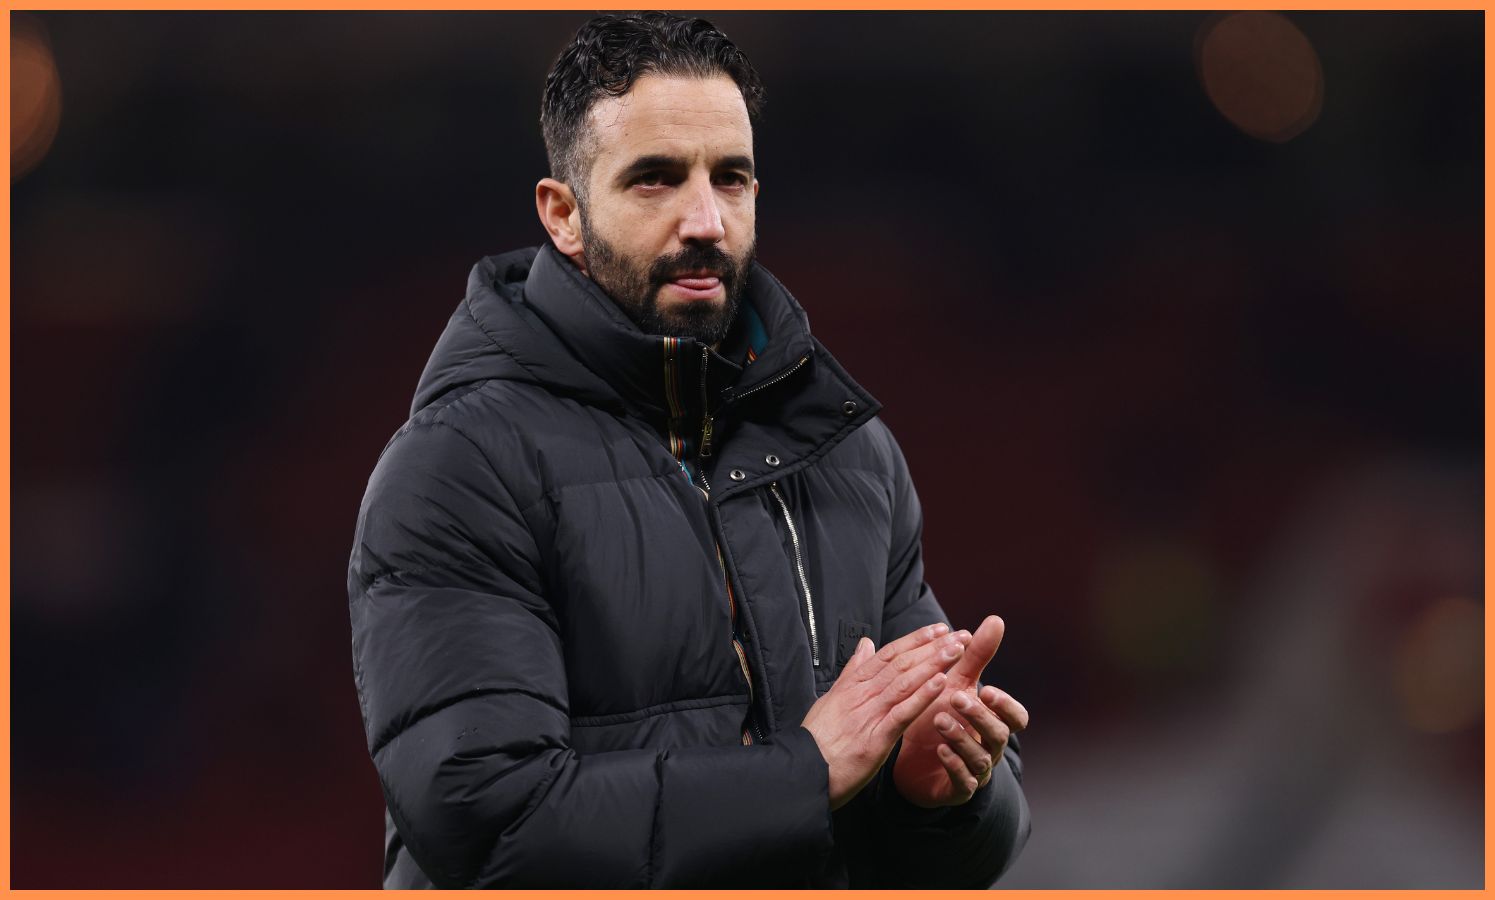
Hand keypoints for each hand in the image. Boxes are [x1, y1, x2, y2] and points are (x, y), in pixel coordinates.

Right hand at [802, 623, 970, 809]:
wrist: (802, 772)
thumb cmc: (816, 740)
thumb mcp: (831, 698)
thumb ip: (852, 671)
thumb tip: (865, 644)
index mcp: (853, 685)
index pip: (889, 654)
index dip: (915, 639)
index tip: (937, 629)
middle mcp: (862, 694)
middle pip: (901, 663)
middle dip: (932, 647)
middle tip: (959, 635)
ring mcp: (869, 714)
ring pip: (905, 682)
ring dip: (932, 664)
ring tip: (956, 651)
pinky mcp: (876, 738)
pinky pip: (903, 713)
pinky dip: (923, 696)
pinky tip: (941, 683)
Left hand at [892, 615, 1028, 807]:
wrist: (912, 759)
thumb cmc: (942, 714)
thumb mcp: (957, 683)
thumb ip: (977, 655)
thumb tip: (996, 620)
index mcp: (994, 721)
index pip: (1017, 718)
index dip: (1006, 705)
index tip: (988, 689)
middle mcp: (990, 747)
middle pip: (999, 736)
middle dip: (980, 717)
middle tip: (957, 698)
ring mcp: (975, 770)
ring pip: (980, 759)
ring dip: (962, 739)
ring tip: (939, 720)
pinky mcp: (957, 789)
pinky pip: (962, 781)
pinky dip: (953, 765)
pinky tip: (939, 750)